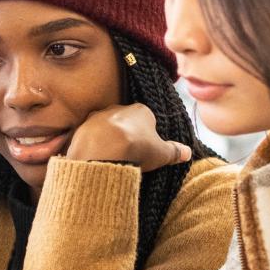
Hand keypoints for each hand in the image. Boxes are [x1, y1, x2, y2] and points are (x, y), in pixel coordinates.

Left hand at [65, 103, 190, 171]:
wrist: (103, 152)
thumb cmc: (136, 149)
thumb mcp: (161, 153)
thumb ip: (174, 151)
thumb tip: (189, 152)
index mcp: (139, 110)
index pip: (146, 119)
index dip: (147, 135)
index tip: (145, 149)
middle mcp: (116, 108)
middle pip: (124, 122)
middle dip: (126, 135)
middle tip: (128, 155)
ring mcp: (96, 118)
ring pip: (104, 129)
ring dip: (107, 141)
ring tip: (110, 160)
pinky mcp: (80, 129)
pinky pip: (88, 138)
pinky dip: (91, 147)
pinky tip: (94, 160)